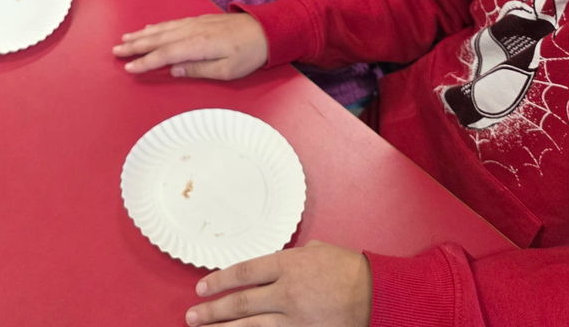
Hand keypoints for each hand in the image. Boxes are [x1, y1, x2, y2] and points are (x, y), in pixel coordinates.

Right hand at [113, 12, 267, 78]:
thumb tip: (173, 69)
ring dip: (141, 35)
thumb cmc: (248, 54)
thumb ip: (199, 69)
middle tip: (115, 51)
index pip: (164, 54)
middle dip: (135, 45)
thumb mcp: (227, 70)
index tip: (128, 67)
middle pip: (157, 39)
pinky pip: (170, 23)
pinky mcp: (198, 20)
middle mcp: (191, 31)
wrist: (266, 29)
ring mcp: (194, 23)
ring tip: (124, 39)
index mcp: (198, 44)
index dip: (145, 61)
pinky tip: (148, 29)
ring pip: (162, 29)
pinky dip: (156, 27)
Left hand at [185, 242, 371, 326]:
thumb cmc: (347, 267)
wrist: (376, 292)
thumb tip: (275, 265)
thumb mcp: (315, 251)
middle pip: (241, 303)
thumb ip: (291, 258)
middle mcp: (286, 292)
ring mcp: (295, 318)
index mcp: (287, 264)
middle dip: (213, 310)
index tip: (202, 288)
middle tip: (192, 316)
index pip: (244, 273)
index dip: (220, 280)